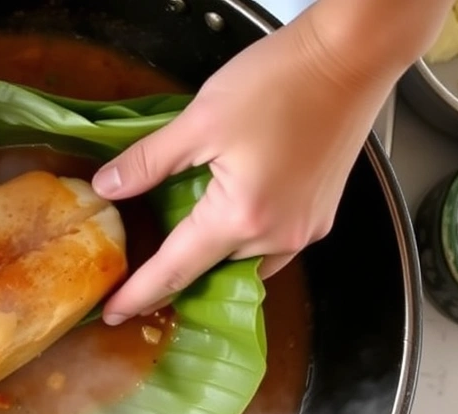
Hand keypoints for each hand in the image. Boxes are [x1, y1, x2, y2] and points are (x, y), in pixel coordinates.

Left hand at [90, 13, 395, 325]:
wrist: (350, 56)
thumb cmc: (279, 81)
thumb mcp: (199, 121)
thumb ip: (148, 161)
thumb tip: (107, 187)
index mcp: (242, 218)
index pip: (176, 270)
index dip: (139, 293)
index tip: (112, 314)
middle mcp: (278, 237)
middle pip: (212, 272)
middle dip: (175, 275)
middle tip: (135, 276)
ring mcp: (306, 230)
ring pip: (244, 264)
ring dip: (210, 262)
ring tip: (176, 253)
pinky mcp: (321, 216)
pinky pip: (272, 249)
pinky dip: (240, 246)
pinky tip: (221, 228)